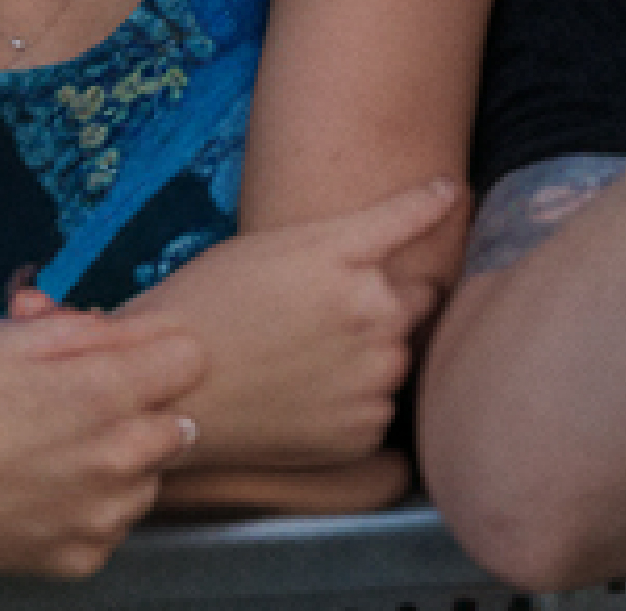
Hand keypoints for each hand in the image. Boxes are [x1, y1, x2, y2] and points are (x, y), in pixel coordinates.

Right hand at [0, 299, 207, 574]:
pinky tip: (47, 492)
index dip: (157, 350)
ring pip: (148, 480)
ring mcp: (98, 518)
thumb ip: (95, 329)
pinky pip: (112, 527)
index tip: (123, 355)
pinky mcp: (76, 559)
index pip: (190, 359)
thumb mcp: (18, 335)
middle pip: (177, 424)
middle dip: (145, 408)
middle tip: (84, 405)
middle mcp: (117, 460)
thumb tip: (147, 331)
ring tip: (61, 451)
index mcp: (107, 392)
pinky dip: (94, 510)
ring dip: (125, 464)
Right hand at [128, 180, 457, 471]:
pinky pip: (376, 409)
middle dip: (385, 306)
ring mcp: (371, 385)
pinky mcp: (359, 436)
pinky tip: (305, 392)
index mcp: (358, 266)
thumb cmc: (219, 298)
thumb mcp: (295, 241)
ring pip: (396, 359)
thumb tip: (454, 191)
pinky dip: (354, 401)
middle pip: (412, 308)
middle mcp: (376, 324)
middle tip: (322, 315)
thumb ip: (384, 222)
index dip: (424, 225)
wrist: (171, 388)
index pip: (420, 239)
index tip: (435, 211)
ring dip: (372, 354)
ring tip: (306, 356)